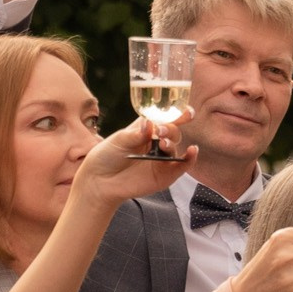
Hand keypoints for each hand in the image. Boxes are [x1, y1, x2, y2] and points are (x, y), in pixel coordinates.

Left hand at [68, 114, 197, 206]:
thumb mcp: (119, 140)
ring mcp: (162, 159)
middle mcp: (156, 142)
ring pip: (176, 147)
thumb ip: (136, 133)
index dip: (177, 113)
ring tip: (163, 144)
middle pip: (172, 131)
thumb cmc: (107, 156)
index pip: (164, 118)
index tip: (186, 110)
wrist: (100, 180)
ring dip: (172, 142)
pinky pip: (183, 165)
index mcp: (146, 129)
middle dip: (169, 129)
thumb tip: (150, 123)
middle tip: (160, 132)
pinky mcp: (166, 174)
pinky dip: (190, 158)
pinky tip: (192, 151)